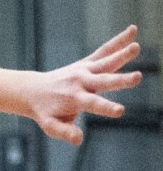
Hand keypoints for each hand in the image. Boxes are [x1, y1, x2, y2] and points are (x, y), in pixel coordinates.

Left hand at [18, 27, 142, 144]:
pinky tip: (133, 30)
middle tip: (137, 77)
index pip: (93, 104)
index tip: (120, 111)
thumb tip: (78, 140)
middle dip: (120, 81)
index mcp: (74, 98)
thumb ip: (64, 132)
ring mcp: (85, 70)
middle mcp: (81, 82)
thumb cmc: (44, 111)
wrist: (32, 90)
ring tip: (136, 47)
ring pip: (106, 62)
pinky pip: (104, 50)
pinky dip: (119, 41)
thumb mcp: (49, 125)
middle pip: (104, 81)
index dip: (106, 108)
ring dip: (121, 55)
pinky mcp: (87, 62)